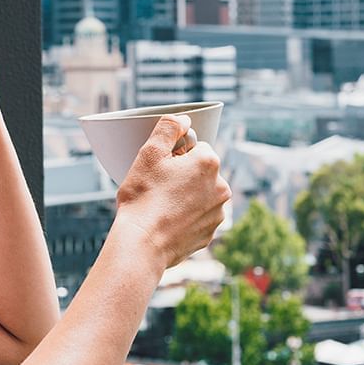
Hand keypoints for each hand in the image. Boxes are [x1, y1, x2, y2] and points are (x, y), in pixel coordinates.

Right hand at [115, 115, 231, 269]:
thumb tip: (184, 119)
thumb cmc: (143, 198)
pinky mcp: (210, 233)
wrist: (142, 245)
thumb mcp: (149, 153)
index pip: (195, 147)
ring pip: (201, 194)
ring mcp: (217, 213)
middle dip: (184, 174)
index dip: (175, 155)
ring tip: (162, 205)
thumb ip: (168, 128)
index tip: (161, 168)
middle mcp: (221, 187)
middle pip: (201, 171)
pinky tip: (168, 221)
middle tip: (159, 186)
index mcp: (209, 163)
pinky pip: (199, 217)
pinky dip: (186, 216)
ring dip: (187, 195)